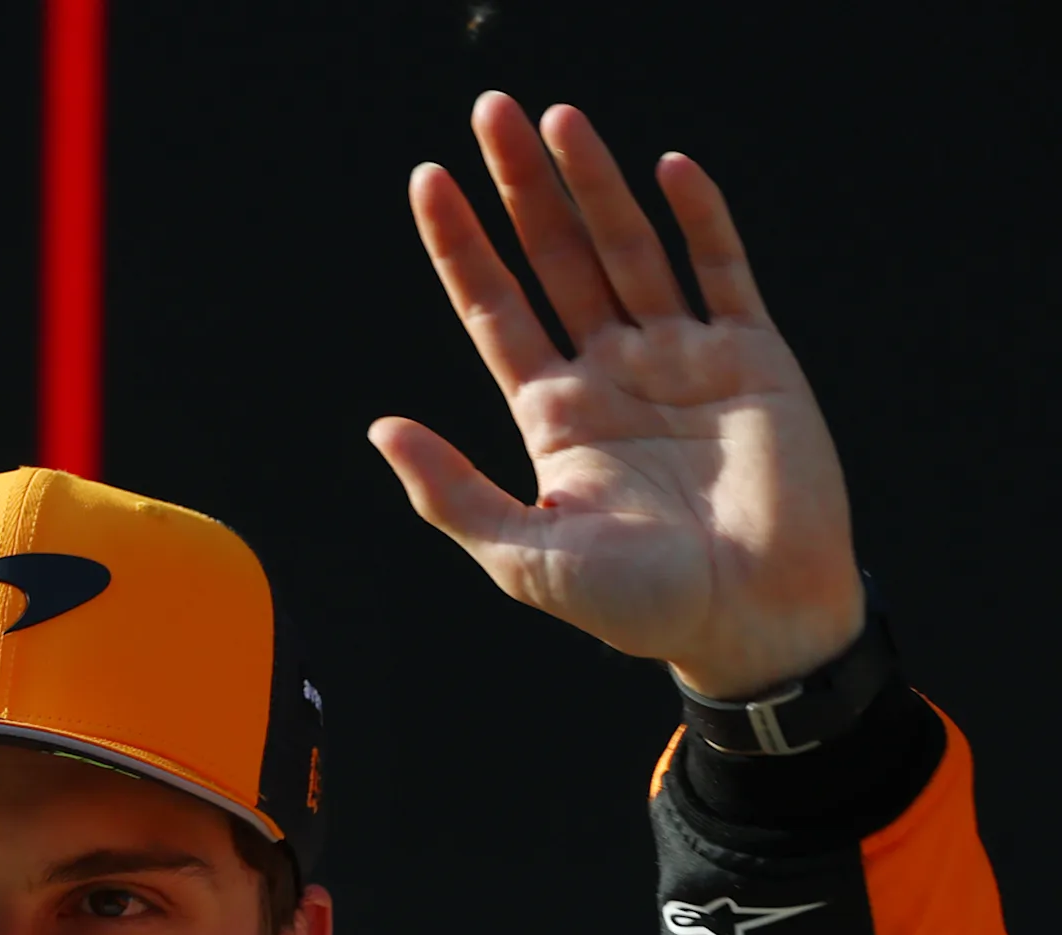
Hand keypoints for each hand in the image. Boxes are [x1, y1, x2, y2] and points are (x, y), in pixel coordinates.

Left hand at [370, 93, 862, 700]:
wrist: (751, 623)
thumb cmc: (637, 608)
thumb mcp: (524, 554)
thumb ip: (451, 492)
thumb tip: (379, 429)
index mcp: (551, 414)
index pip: (493, 307)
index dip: (461, 244)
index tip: (427, 179)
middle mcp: (610, 373)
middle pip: (554, 258)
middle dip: (522, 187)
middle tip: (490, 111)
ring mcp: (682, 360)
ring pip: (629, 248)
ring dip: (595, 184)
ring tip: (558, 119)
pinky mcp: (753, 359)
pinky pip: (723, 271)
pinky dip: (700, 219)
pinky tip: (668, 169)